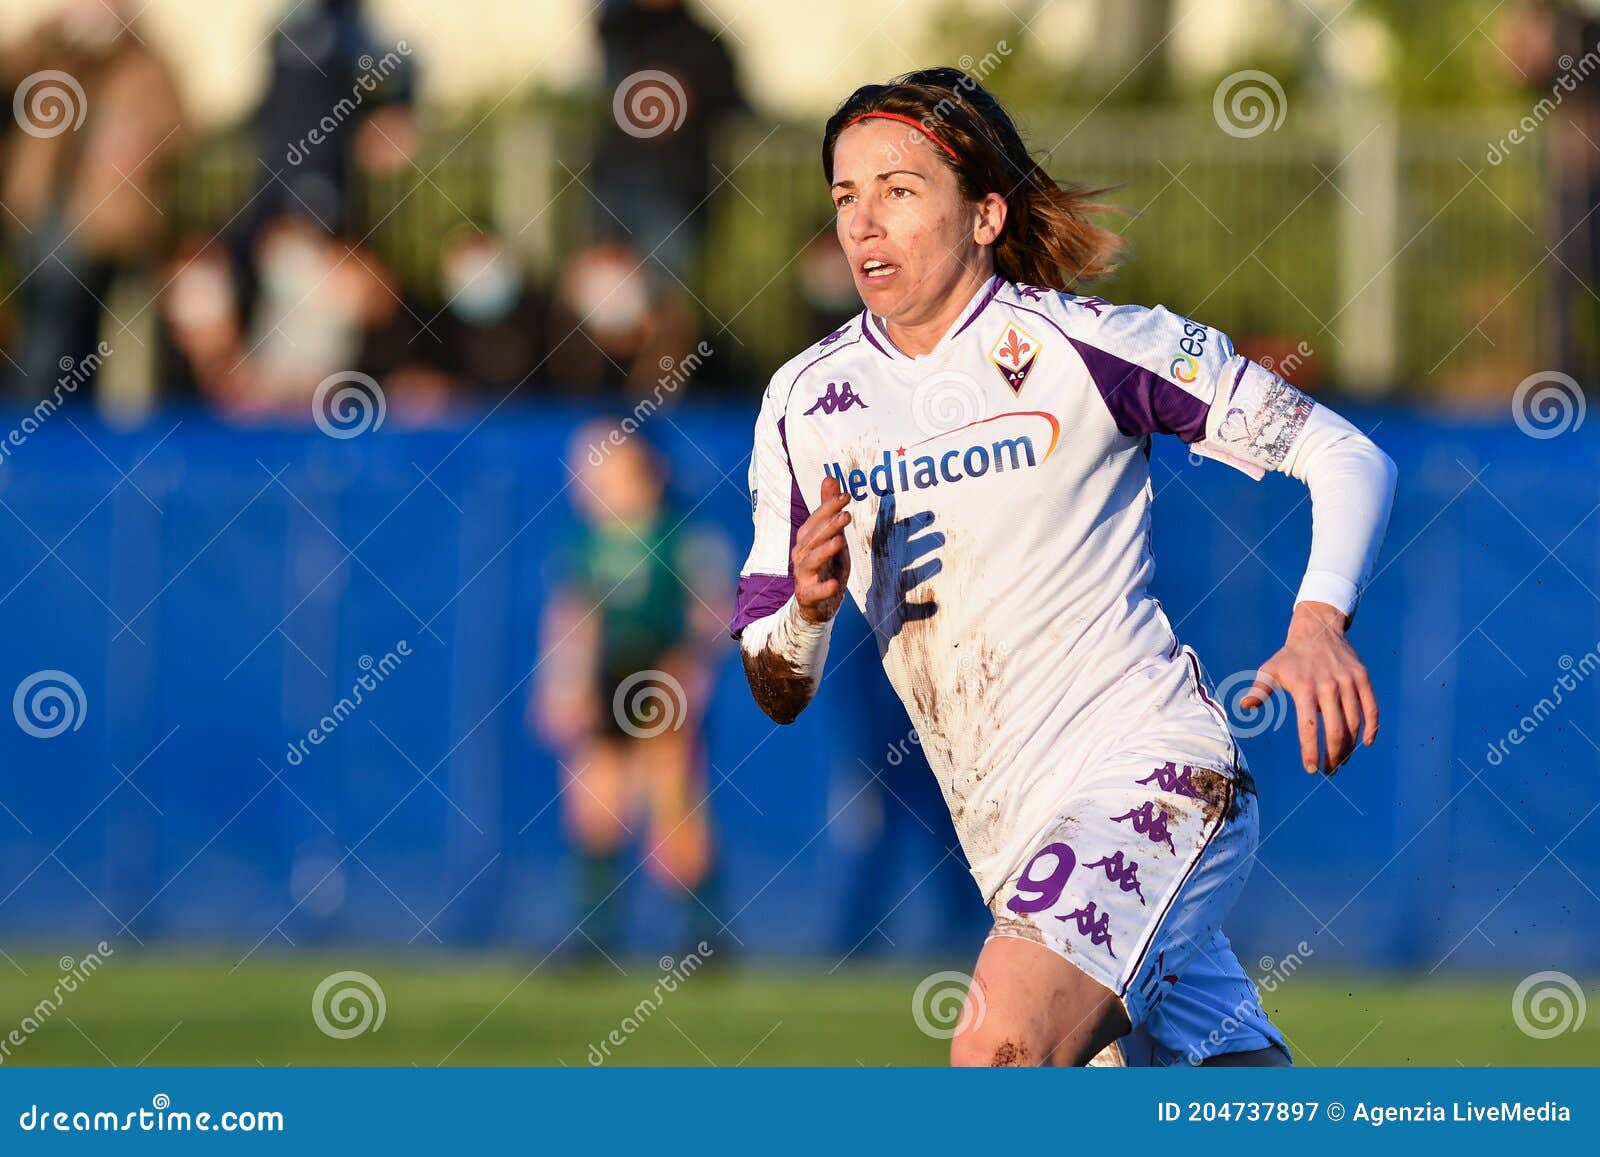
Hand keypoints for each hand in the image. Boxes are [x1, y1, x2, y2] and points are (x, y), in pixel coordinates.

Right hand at [791, 474, 851, 623]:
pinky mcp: (807, 595)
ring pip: (811, 560)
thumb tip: (829, 477)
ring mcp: (803, 575)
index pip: (815, 520)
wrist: (815, 602)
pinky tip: (833, 584)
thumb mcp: (830, 535)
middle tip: (846, 515)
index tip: (846, 496)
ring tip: (840, 541)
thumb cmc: (825, 564)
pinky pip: (813, 591)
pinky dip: (822, 588)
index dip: (828, 507)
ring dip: (824, 550)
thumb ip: (828, 509)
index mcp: (806, 539)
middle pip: (812, 538)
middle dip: (828, 525)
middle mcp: (801, 554)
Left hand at [1241, 601, 1378, 774]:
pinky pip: (1372, 708)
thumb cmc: (1289, 657)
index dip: (1311, 751)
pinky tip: (1365, 743)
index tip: (1311, 769)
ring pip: (1355, 723)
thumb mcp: (1269, 670)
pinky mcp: (1363, 678)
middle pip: (1336, 731)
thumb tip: (1244, 707)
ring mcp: (1348, 682)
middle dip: (1333, 756)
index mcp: (1304, 688)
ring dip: (1349, 747)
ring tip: (1341, 760)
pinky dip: (1372, 728)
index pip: (1309, 727)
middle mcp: (1328, 685)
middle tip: (1329, 770)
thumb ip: (1259, 691)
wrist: (1317, 629)